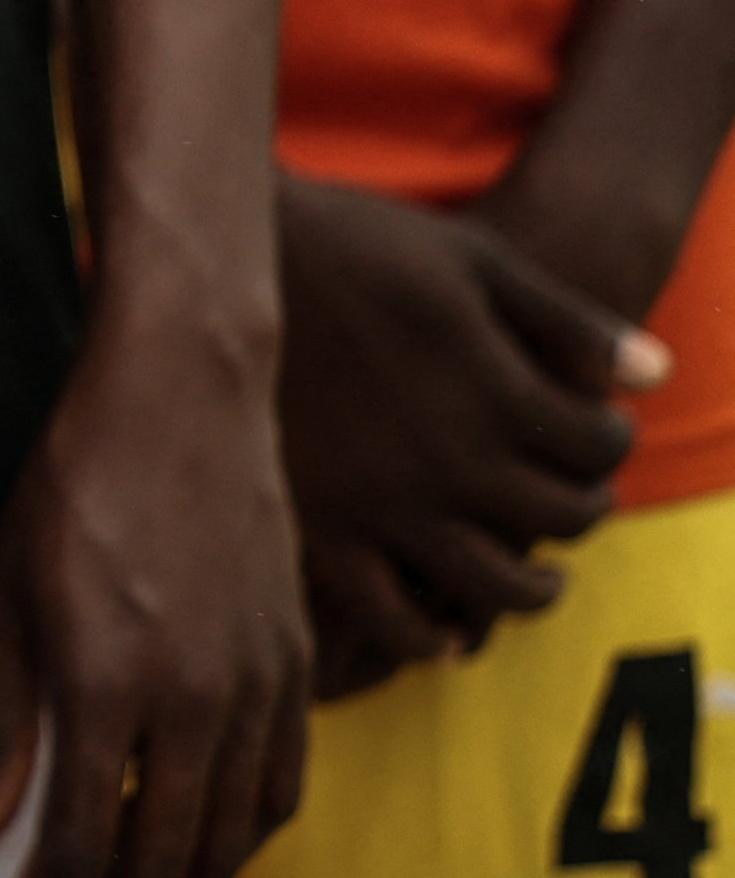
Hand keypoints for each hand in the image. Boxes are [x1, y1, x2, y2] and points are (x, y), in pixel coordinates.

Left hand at [0, 314, 314, 877]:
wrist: (183, 400)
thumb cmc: (71, 486)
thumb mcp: (2, 596)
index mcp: (108, 683)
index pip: (78, 846)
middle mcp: (196, 701)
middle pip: (159, 863)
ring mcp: (260, 687)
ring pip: (229, 842)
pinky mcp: (297, 668)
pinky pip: (280, 792)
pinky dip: (238, 844)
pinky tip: (194, 850)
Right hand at [280, 173, 643, 697]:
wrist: (216, 257)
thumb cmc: (349, 241)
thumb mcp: (472, 257)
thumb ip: (568, 319)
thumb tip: (660, 375)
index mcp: (497, 391)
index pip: (600, 446)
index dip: (612, 436)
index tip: (597, 427)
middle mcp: (453, 462)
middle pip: (564, 516)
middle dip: (584, 502)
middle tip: (572, 489)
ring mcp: (387, 505)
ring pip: (500, 587)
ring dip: (537, 588)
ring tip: (540, 576)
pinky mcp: (322, 529)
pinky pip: (394, 619)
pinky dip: (431, 636)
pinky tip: (444, 628)